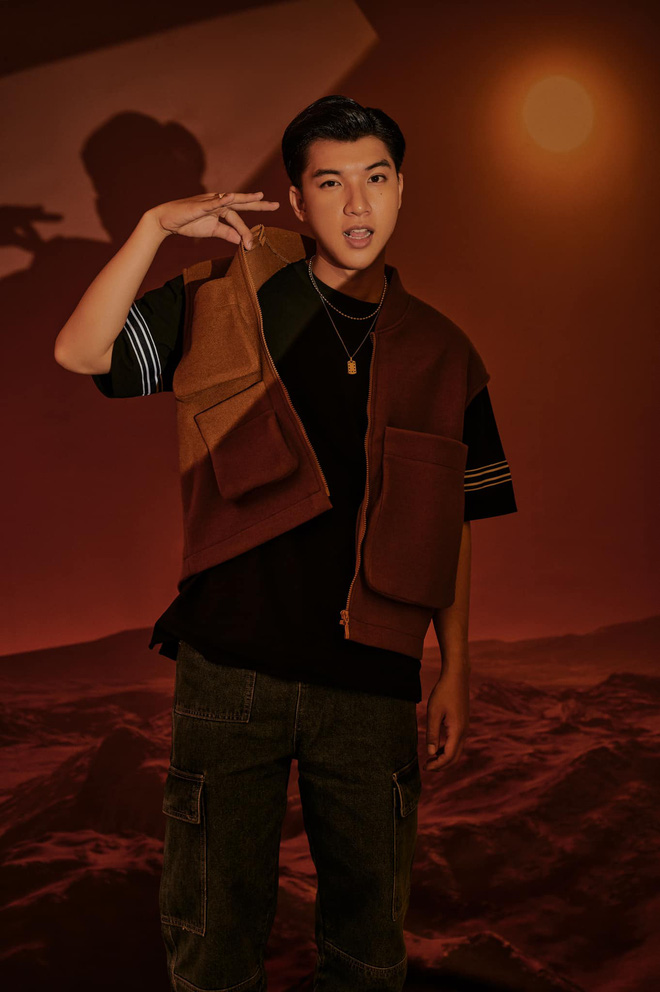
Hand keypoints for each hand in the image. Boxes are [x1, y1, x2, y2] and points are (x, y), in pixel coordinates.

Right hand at [149, 191, 279, 247]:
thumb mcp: (211, 230)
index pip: (240, 217)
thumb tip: (241, 240)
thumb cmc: (188, 223)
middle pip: (241, 202)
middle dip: (258, 203)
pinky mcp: (199, 205)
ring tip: (259, 196)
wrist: (167, 221)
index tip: (255, 243)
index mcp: (221, 209)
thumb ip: (227, 233)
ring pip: (230, 202)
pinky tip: (230, 197)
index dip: (248, 230)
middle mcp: (218, 202)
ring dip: (245, 199)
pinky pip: (212, 202)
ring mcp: (209, 202)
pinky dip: (221, 200)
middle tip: (275, 205)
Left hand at [424, 664, 469, 771]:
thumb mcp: (433, 712)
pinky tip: (437, 748)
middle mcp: (464, 732)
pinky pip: (457, 742)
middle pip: (455, 757)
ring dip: (444, 758)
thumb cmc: (443, 692)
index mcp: (457, 730)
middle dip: (442, 765)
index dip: (438, 765)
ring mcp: (465, 728)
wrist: (456, 677)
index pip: (449, 756)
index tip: (425, 767)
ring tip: (430, 759)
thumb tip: (431, 753)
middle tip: (427, 767)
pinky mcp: (463, 724)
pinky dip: (448, 749)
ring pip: (457, 751)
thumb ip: (432, 734)